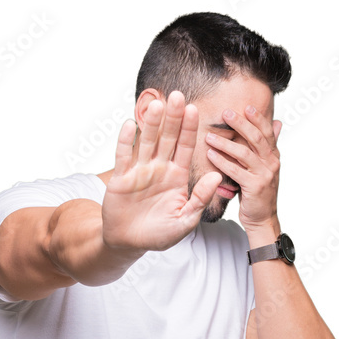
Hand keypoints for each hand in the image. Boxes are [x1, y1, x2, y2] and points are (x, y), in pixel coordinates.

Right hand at [102, 91, 222, 252]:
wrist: (130, 243)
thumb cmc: (159, 234)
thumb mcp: (185, 221)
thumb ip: (200, 199)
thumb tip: (217, 176)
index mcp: (177, 176)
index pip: (186, 147)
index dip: (190, 129)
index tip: (194, 109)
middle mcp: (159, 168)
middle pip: (167, 138)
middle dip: (173, 118)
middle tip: (177, 95)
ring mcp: (140, 171)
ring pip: (146, 142)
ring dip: (151, 124)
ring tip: (157, 104)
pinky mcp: (121, 177)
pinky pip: (123, 156)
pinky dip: (125, 141)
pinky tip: (129, 125)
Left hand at [205, 107, 282, 231]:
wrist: (262, 219)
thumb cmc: (259, 192)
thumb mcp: (266, 167)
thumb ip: (269, 146)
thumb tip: (277, 123)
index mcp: (274, 156)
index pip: (267, 132)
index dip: (258, 118)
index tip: (246, 106)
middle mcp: (271, 164)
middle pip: (257, 138)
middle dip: (241, 124)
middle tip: (225, 114)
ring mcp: (264, 175)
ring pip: (245, 153)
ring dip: (226, 143)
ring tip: (210, 136)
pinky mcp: (254, 187)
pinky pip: (236, 171)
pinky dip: (222, 162)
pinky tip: (211, 155)